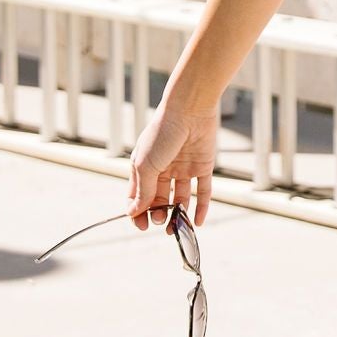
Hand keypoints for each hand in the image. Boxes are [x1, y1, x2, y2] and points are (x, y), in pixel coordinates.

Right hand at [127, 96, 220, 228]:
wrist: (189, 110)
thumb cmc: (162, 134)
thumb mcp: (146, 165)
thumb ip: (143, 191)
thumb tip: (133, 213)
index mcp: (144, 165)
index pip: (138, 194)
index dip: (137, 211)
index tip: (141, 225)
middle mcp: (163, 168)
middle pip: (159, 198)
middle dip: (158, 213)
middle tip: (160, 221)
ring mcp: (183, 167)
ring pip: (180, 196)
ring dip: (178, 213)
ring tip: (176, 226)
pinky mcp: (203, 166)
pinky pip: (202, 190)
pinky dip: (201, 207)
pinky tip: (197, 222)